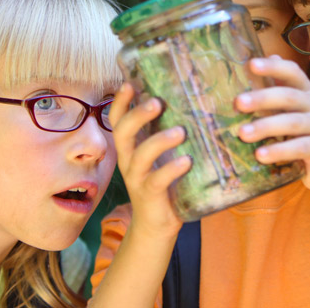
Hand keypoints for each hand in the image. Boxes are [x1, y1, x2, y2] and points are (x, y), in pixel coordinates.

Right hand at [109, 82, 189, 239]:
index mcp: (132, 147)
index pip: (118, 120)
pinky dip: (171, 169)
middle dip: (138, 114)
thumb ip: (169, 131)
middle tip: (157, 102)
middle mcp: (130, 160)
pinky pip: (157, 180)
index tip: (130, 83)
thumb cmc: (165, 182)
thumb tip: (191, 101)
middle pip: (123, 132)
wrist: (157, 226)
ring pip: (140, 155)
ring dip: (159, 141)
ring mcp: (137, 179)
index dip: (121, 102)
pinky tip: (186, 161)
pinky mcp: (150, 196)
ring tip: (180, 132)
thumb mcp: (163, 155)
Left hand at [235, 56, 309, 191]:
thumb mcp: (290, 111)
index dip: (273, 67)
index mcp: (306, 91)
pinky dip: (279, 151)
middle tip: (238, 103)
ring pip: (292, 122)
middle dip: (262, 98)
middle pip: (289, 96)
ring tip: (243, 133)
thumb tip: (252, 64)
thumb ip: (275, 91)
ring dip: (266, 126)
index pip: (292, 72)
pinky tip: (260, 155)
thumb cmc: (304, 133)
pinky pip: (300, 147)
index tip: (251, 64)